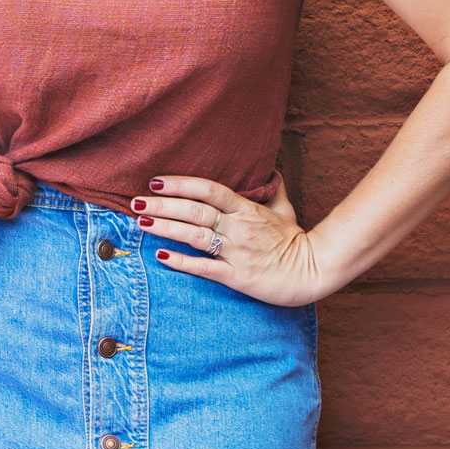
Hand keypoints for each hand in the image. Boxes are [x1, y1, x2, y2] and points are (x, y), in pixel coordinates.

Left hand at [131, 176, 330, 304]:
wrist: (313, 270)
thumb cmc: (296, 241)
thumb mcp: (286, 210)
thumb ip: (275, 191)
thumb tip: (273, 173)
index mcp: (247, 209)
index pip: (209, 190)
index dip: (181, 184)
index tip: (156, 182)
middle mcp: (238, 227)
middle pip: (195, 211)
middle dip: (163, 205)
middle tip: (135, 201)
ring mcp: (237, 251)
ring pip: (196, 236)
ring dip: (166, 228)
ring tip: (141, 222)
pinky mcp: (237, 275)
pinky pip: (205, 267)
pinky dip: (182, 262)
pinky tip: (162, 256)